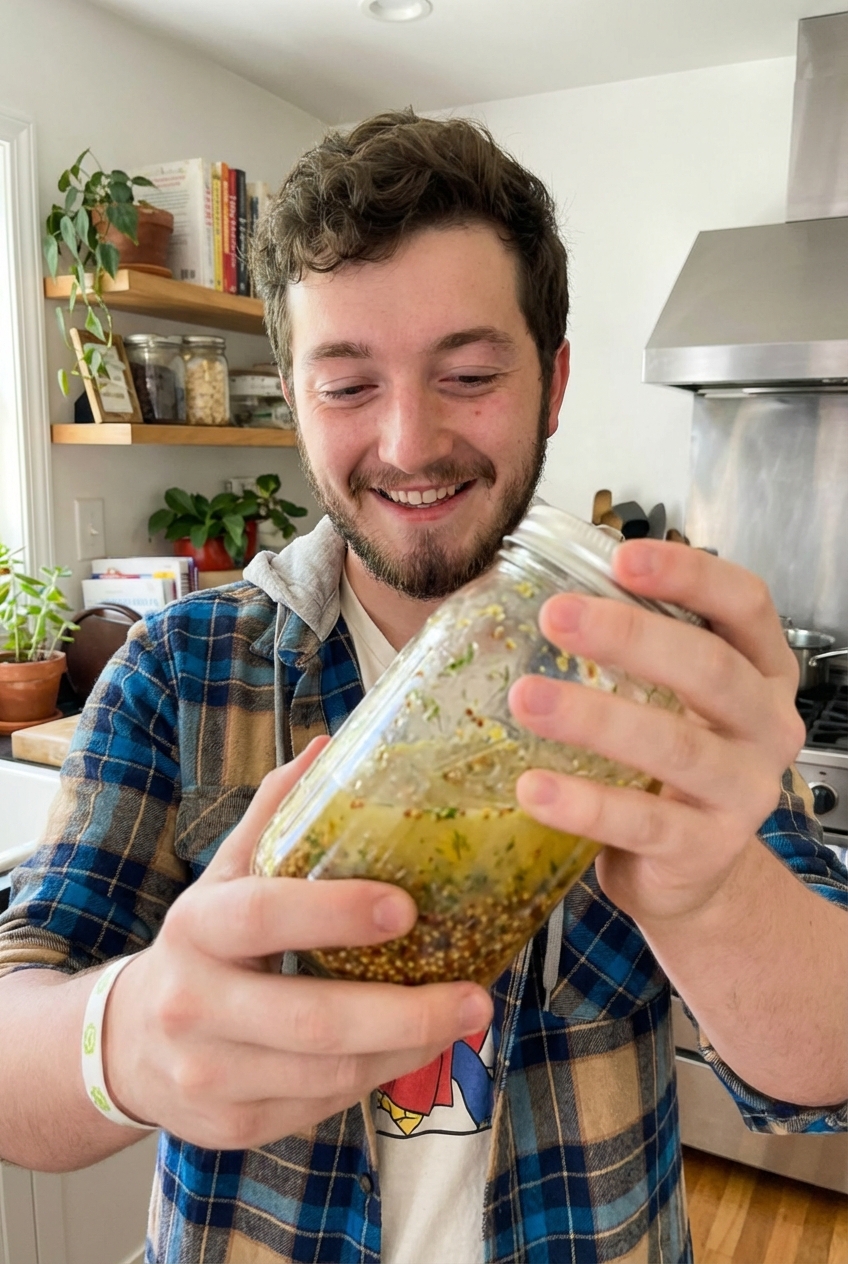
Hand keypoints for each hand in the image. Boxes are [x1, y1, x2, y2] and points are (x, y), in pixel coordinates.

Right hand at [103, 738, 491, 1147]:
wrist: (129, 1046)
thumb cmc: (202, 947)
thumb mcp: (226, 877)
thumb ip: (275, 816)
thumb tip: (328, 748)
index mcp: (196, 927)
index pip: (265, 915)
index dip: (335, 911)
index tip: (407, 907)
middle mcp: (194, 1005)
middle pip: (311, 1020)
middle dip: (405, 1013)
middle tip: (476, 996)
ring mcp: (210, 1073)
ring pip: (328, 1074)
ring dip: (406, 1049)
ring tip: (461, 1018)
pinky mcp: (231, 1125)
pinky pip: (322, 1107)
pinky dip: (376, 1077)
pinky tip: (411, 1048)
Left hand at [508, 540, 805, 927]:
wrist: (696, 872)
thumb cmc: (675, 765)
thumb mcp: (673, 698)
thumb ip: (635, 646)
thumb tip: (536, 587)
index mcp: (761, 670)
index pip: (745, 604)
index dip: (690, 575)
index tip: (622, 556)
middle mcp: (767, 725)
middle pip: (710, 668)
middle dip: (630, 636)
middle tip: (554, 615)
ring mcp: (744, 791)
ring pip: (674, 745)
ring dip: (593, 718)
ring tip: (525, 698)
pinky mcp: (707, 849)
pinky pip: (642, 822)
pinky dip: (584, 804)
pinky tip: (534, 788)